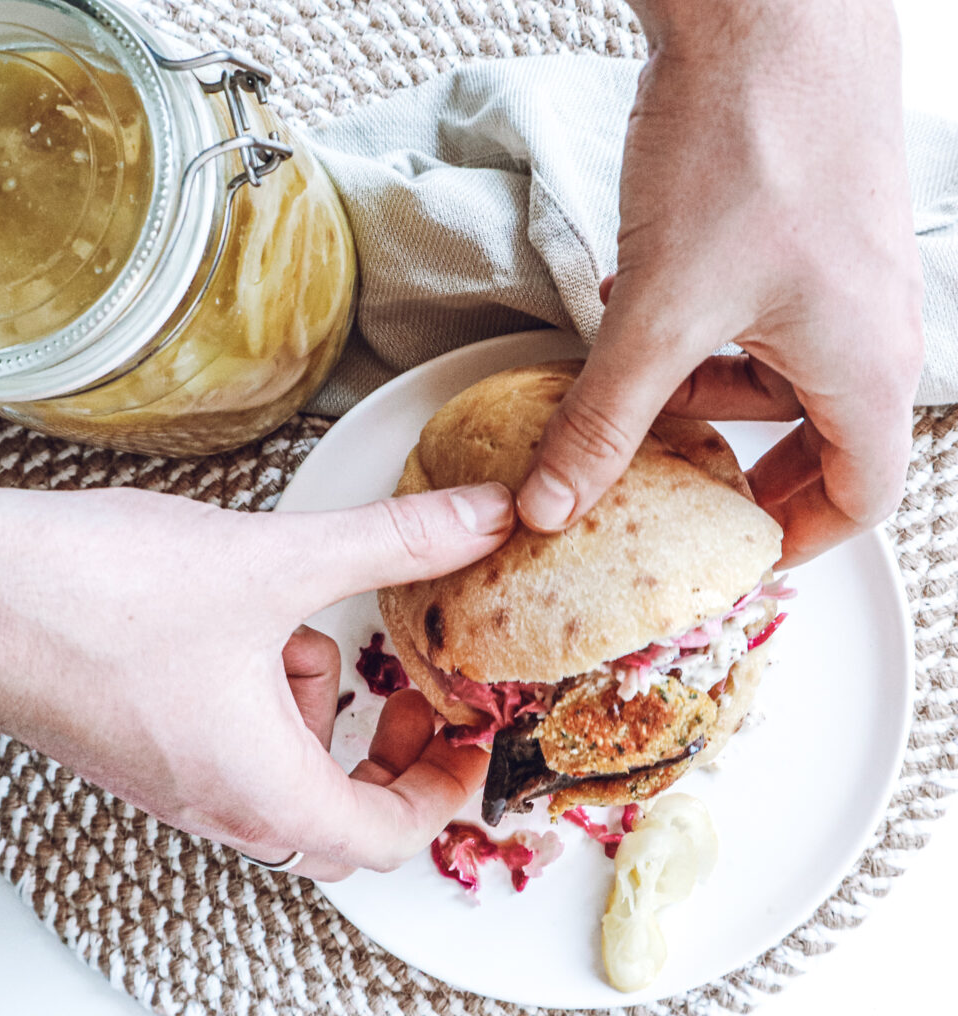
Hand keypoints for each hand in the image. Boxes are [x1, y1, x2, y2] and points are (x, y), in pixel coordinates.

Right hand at [0, 481, 514, 879]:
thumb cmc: (94, 595)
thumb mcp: (278, 560)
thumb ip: (393, 542)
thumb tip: (483, 520)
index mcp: (262, 786)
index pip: (389, 837)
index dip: (446, 790)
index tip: (468, 740)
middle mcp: (218, 801)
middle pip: (340, 817)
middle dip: (389, 755)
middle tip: (411, 699)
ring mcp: (174, 777)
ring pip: (284, 769)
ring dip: (317, 707)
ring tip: (302, 628)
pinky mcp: (142, 742)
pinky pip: (231, 739)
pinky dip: (261, 688)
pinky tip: (240, 619)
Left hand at [516, 0, 922, 565]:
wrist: (769, 2)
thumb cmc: (748, 150)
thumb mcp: (660, 313)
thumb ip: (604, 420)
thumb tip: (551, 508)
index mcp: (867, 367)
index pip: (862, 493)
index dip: (802, 538)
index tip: (739, 555)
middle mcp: (870, 327)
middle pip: (822, 437)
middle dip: (745, 468)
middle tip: (679, 493)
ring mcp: (840, 274)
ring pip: (777, 370)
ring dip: (704, 392)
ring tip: (633, 391)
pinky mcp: (802, 229)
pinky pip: (757, 310)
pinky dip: (701, 330)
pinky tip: (637, 309)